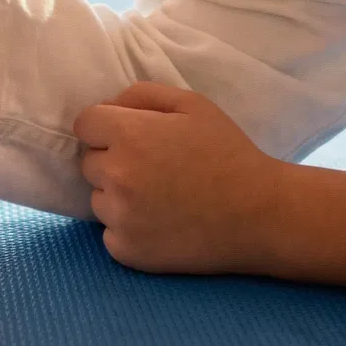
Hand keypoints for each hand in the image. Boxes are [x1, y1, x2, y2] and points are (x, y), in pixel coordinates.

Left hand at [73, 84, 285, 272]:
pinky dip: (128, 229)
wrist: (260, 214)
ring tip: (161, 198)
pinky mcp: (126, 251)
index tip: (132, 137)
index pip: (85, 124)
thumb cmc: (228, 153)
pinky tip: (161, 224)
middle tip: (155, 168)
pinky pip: (109, 233)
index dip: (107, 127)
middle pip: (90, 162)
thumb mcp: (192, 104)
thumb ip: (142, 95)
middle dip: (113, 160)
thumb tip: (107, 105)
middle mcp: (116, 176)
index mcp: (128, 135)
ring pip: (99, 199)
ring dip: (119, 197)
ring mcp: (119, 217)